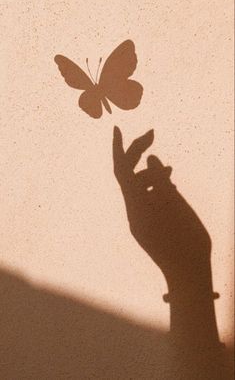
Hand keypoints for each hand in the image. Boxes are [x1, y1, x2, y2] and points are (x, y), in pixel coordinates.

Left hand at [113, 126, 211, 289]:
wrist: (187, 272)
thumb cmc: (183, 242)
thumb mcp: (176, 207)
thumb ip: (162, 181)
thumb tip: (152, 159)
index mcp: (137, 206)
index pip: (122, 170)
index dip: (119, 148)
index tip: (117, 129)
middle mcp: (136, 209)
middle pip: (130, 173)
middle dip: (138, 152)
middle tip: (151, 134)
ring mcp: (142, 215)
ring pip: (142, 184)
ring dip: (153, 172)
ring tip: (170, 170)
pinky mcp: (151, 220)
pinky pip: (150, 195)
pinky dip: (158, 184)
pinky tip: (169, 180)